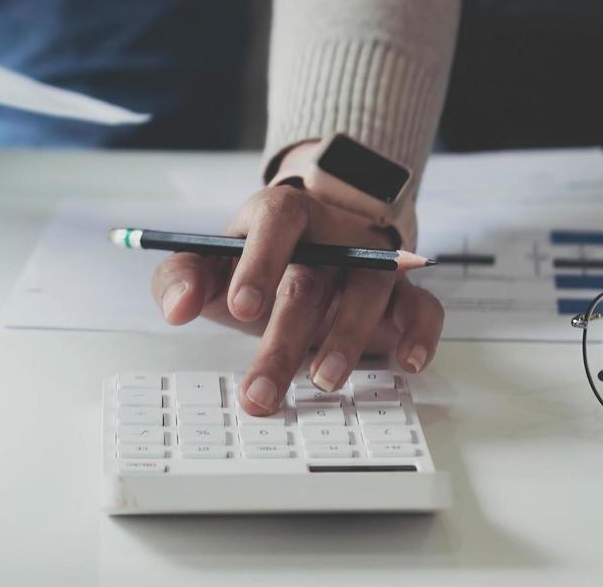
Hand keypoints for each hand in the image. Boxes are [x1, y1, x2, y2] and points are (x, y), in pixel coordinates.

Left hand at [151, 147, 444, 416]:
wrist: (314, 244)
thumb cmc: (255, 262)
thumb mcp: (209, 261)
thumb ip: (180, 277)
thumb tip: (177, 308)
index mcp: (283, 214)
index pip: (277, 222)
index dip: (259, 262)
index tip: (240, 307)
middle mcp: (334, 235)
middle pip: (312, 279)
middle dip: (284, 339)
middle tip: (261, 389)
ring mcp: (373, 263)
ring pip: (369, 292)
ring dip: (347, 339)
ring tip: (323, 380)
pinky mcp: (403, 294)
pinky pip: (425, 308)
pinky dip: (422, 334)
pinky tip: (407, 363)